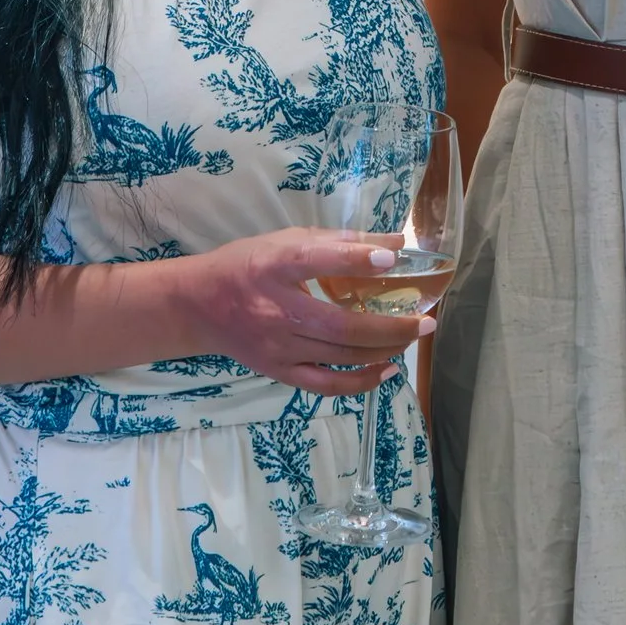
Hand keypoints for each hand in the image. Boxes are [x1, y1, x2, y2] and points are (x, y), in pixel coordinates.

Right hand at [170, 229, 438, 394]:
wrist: (198, 306)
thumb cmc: (247, 264)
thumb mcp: (286, 240)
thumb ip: (338, 242)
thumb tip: (393, 242)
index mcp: (274, 265)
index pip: (318, 261)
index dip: (357, 259)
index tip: (393, 257)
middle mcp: (276, 309)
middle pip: (341, 324)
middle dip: (391, 326)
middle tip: (426, 321)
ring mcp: (277, 346)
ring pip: (340, 355)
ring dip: (384, 349)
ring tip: (412, 339)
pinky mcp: (278, 371)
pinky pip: (326, 384)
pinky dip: (360, 381)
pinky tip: (386, 370)